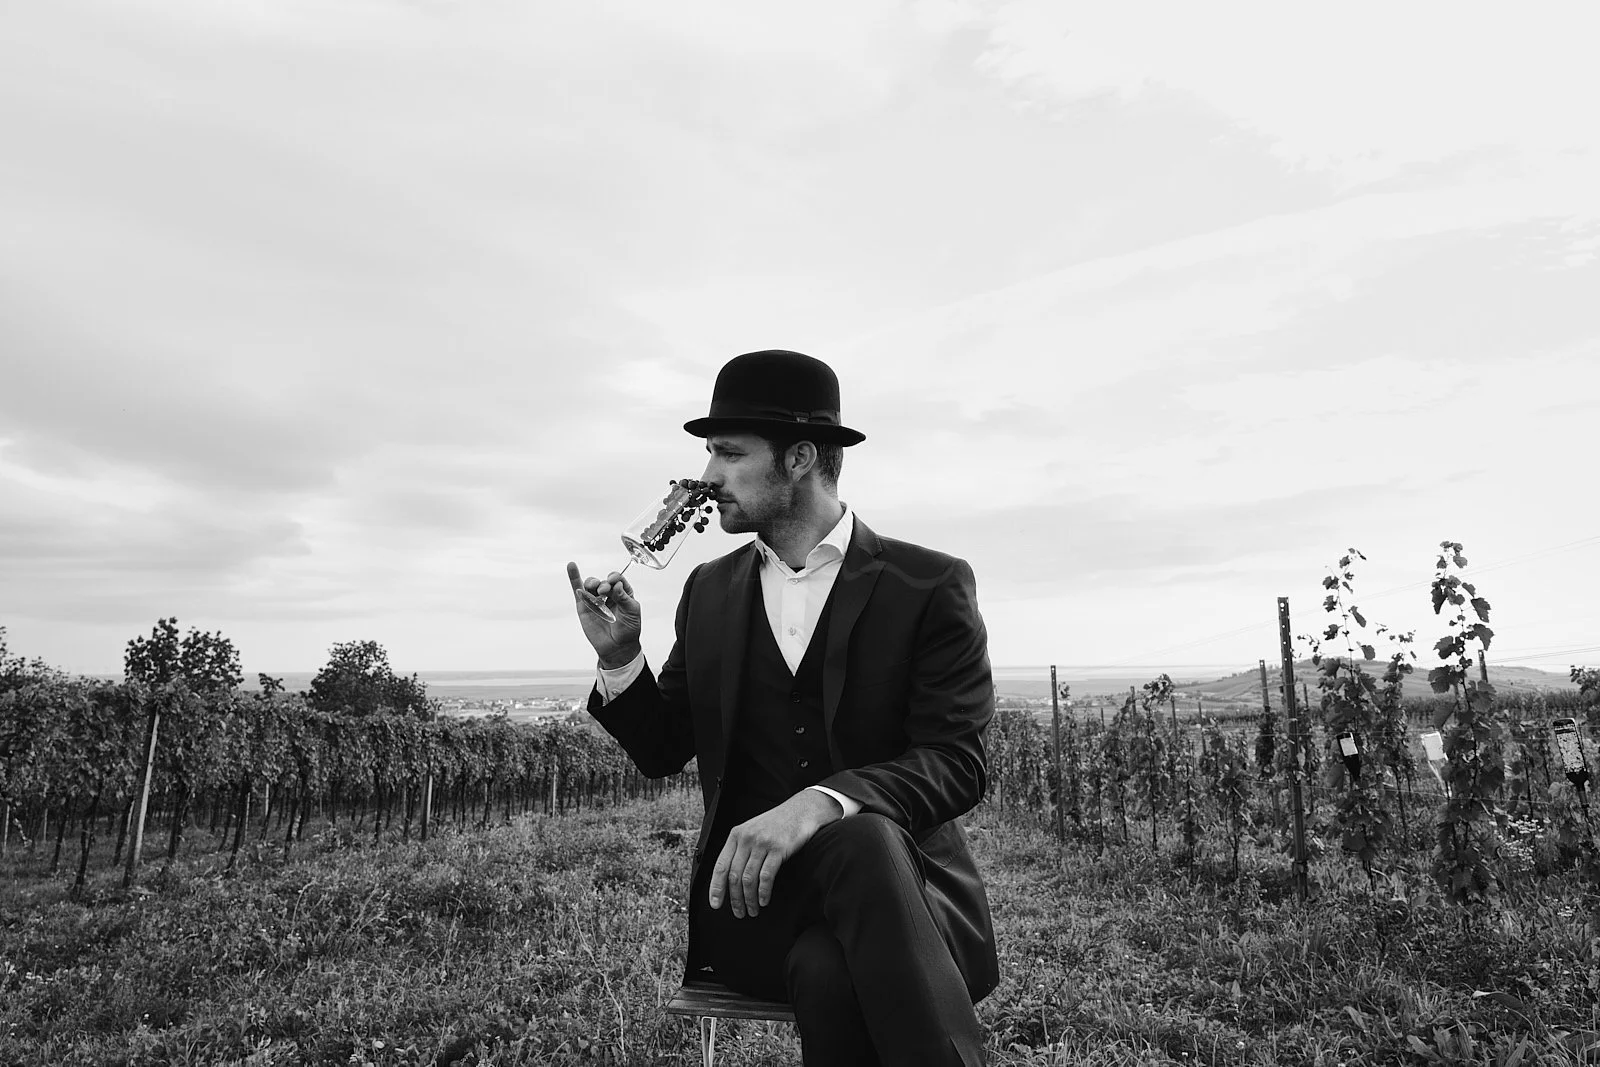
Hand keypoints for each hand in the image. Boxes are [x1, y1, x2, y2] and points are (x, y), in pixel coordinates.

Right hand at [566, 562, 641, 666]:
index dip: (615, 578)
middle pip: (604, 581)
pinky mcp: (584, 607)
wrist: (617, 648)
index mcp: (622, 594)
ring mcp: (596, 600)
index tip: (614, 582)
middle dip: (604, 584)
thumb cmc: (628, 630)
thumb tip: (617, 585)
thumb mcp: (632, 612)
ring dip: (593, 582)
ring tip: (596, 589)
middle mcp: (609, 595)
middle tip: (605, 591)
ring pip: (591, 584)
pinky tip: (571, 566)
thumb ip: (624, 598)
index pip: (618, 579)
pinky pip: (578, 590)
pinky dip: (574, 577)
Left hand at [708, 789, 842, 917]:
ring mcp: (762, 843)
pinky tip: (764, 901)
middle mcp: (746, 838)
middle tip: (739, 913)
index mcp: (736, 835)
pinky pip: (766, 876)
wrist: (802, 809)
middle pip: (734, 875)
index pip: (720, 865)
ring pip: (749, 879)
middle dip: (735, 899)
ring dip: (749, 899)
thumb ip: (741, 848)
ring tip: (752, 910)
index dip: (716, 887)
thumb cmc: (778, 823)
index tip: (715, 904)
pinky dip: (763, 892)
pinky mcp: (778, 848)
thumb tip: (730, 877)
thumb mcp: (753, 830)